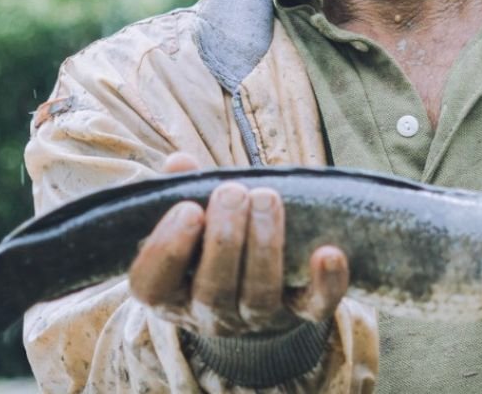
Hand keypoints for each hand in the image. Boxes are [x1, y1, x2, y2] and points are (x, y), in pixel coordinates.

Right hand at [128, 153, 349, 336]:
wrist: (252, 281)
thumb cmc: (211, 237)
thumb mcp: (191, 215)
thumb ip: (182, 190)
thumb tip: (179, 164)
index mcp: (170, 291)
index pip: (152, 286)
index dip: (166, 251)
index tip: (188, 208)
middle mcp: (209, 314)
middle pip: (212, 291)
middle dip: (224, 239)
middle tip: (232, 192)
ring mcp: (255, 318)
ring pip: (260, 297)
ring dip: (265, 246)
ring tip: (267, 197)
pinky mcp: (299, 314)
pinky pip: (314, 308)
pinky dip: (326, 284)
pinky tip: (329, 252)